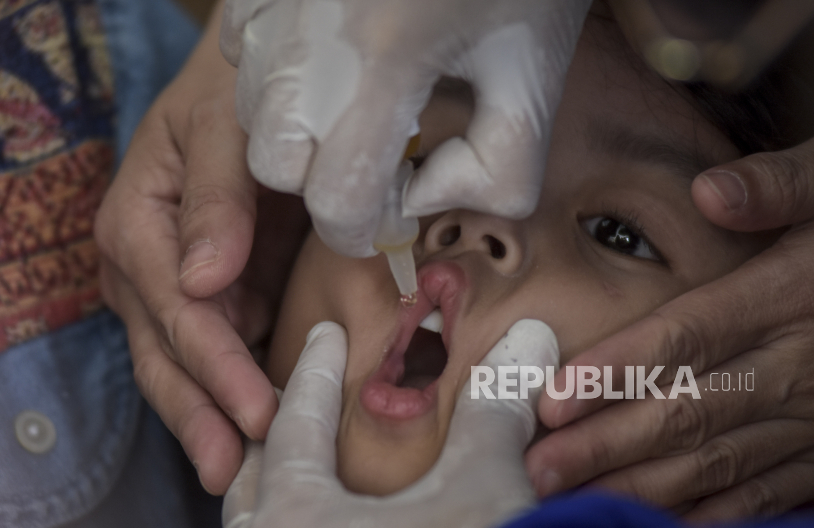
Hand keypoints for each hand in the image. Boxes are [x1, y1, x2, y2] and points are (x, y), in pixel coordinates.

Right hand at [94, 0, 308, 493]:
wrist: (243, 87)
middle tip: (237, 470)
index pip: (178, 310)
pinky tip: (258, 425)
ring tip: (239, 470)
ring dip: (209, 417)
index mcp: (135, 223)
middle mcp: (143, 265)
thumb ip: (216, 197)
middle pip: (165, 352)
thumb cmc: (233, 96)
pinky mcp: (210, 292)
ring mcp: (172, 285)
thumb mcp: (225, 128)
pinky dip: (234, 388)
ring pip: (181, 363)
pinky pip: (216, 348)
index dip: (216, 363)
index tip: (258, 409)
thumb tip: (204, 278)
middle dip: (202, 413)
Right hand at [220, 0, 598, 256]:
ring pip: (249, 112)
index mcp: (384, 57)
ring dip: (301, 136)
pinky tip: (330, 61)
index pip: (338, 199)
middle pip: (274, 165)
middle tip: (379, 166)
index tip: (394, 216)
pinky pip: (240, 53)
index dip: (367, 230)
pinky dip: (279, 80)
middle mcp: (308, 27)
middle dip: (325, 186)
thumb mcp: (536, 70)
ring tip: (359, 109)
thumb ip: (499, 171)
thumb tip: (422, 197)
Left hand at [222, 319, 559, 527]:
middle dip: (273, 433)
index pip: (292, 422)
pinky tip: (339, 527)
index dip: (313, 370)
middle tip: (290, 397)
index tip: (323, 335)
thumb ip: (496, 408)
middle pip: (253, 484)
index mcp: (297, 522)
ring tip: (305, 467)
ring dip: (280, 493)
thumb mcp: (485, 490)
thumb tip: (532, 336)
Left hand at [525, 132, 813, 520]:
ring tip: (572, 499)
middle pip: (689, 408)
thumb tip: (711, 192)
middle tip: (538, 468)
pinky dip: (716, 511)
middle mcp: (803, 361)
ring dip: (642, 484)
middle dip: (608, 444)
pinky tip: (662, 523)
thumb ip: (783, 184)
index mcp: (793, 290)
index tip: (553, 398)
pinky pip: (771, 487)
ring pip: (719, 457)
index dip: (618, 369)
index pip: (689, 335)